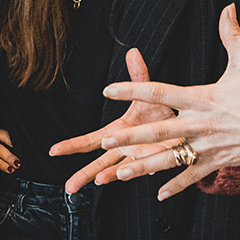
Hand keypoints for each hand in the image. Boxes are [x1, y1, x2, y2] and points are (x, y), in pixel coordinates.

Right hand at [56, 48, 178, 192]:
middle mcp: (123, 147)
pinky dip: (134, 173)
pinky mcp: (154, 162)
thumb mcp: (148, 93)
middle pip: (98, 162)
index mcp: (116, 131)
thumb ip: (139, 76)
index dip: (71, 145)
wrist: (185, 125)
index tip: (54, 151)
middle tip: (69, 188)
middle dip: (83, 174)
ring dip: (107, 176)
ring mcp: (137, 157)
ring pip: (118, 170)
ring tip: (98, 182)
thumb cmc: (161, 111)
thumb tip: (133, 52)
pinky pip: (142, 170)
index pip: (90, 141)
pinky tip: (126, 177)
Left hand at [57, 4, 239, 198]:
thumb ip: (231, 35)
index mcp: (202, 98)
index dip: (133, 89)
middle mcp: (201, 124)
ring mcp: (209, 146)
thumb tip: (227, 7)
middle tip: (105, 141)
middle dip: (130, 137)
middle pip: (158, 131)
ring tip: (118, 174)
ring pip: (170, 159)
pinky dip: (176, 185)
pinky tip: (158, 194)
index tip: (108, 90)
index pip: (160, 92)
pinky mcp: (219, 162)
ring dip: (143, 167)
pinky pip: (193, 175)